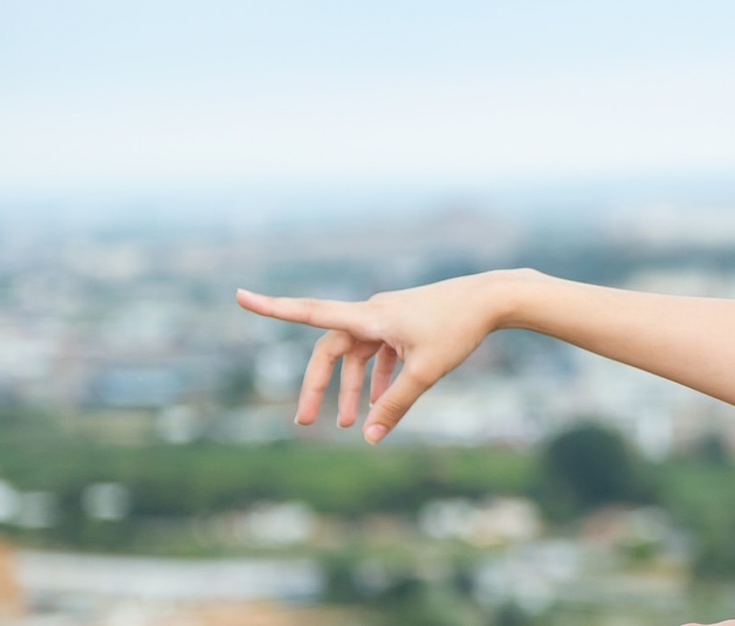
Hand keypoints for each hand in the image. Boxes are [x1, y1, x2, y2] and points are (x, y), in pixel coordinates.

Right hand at [235, 271, 522, 442]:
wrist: (495, 298)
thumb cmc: (460, 329)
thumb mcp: (426, 372)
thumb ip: (396, 405)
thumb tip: (372, 438)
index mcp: (370, 316)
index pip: (309, 312)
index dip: (272, 308)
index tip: (239, 296)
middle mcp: (373, 311)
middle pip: (332, 350)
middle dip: (319, 386)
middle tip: (308, 423)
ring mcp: (389, 315)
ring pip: (358, 353)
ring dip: (352, 387)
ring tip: (349, 423)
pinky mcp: (406, 321)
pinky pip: (380, 350)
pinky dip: (377, 375)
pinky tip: (382, 402)